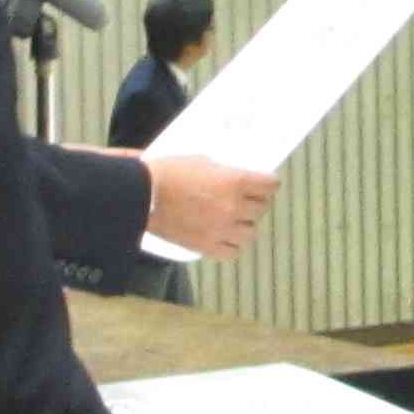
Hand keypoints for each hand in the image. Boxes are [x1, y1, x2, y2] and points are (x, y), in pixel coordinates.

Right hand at [142, 154, 276, 260]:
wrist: (143, 194)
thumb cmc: (170, 173)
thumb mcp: (203, 161)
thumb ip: (225, 173)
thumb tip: (238, 179)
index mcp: (235, 182)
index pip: (271, 185)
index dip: (269, 183)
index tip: (266, 184)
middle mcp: (234, 207)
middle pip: (262, 208)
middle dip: (255, 202)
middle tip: (245, 200)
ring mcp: (222, 229)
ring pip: (250, 232)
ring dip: (244, 224)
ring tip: (233, 219)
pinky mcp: (207, 246)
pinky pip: (233, 251)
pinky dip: (231, 245)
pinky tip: (224, 236)